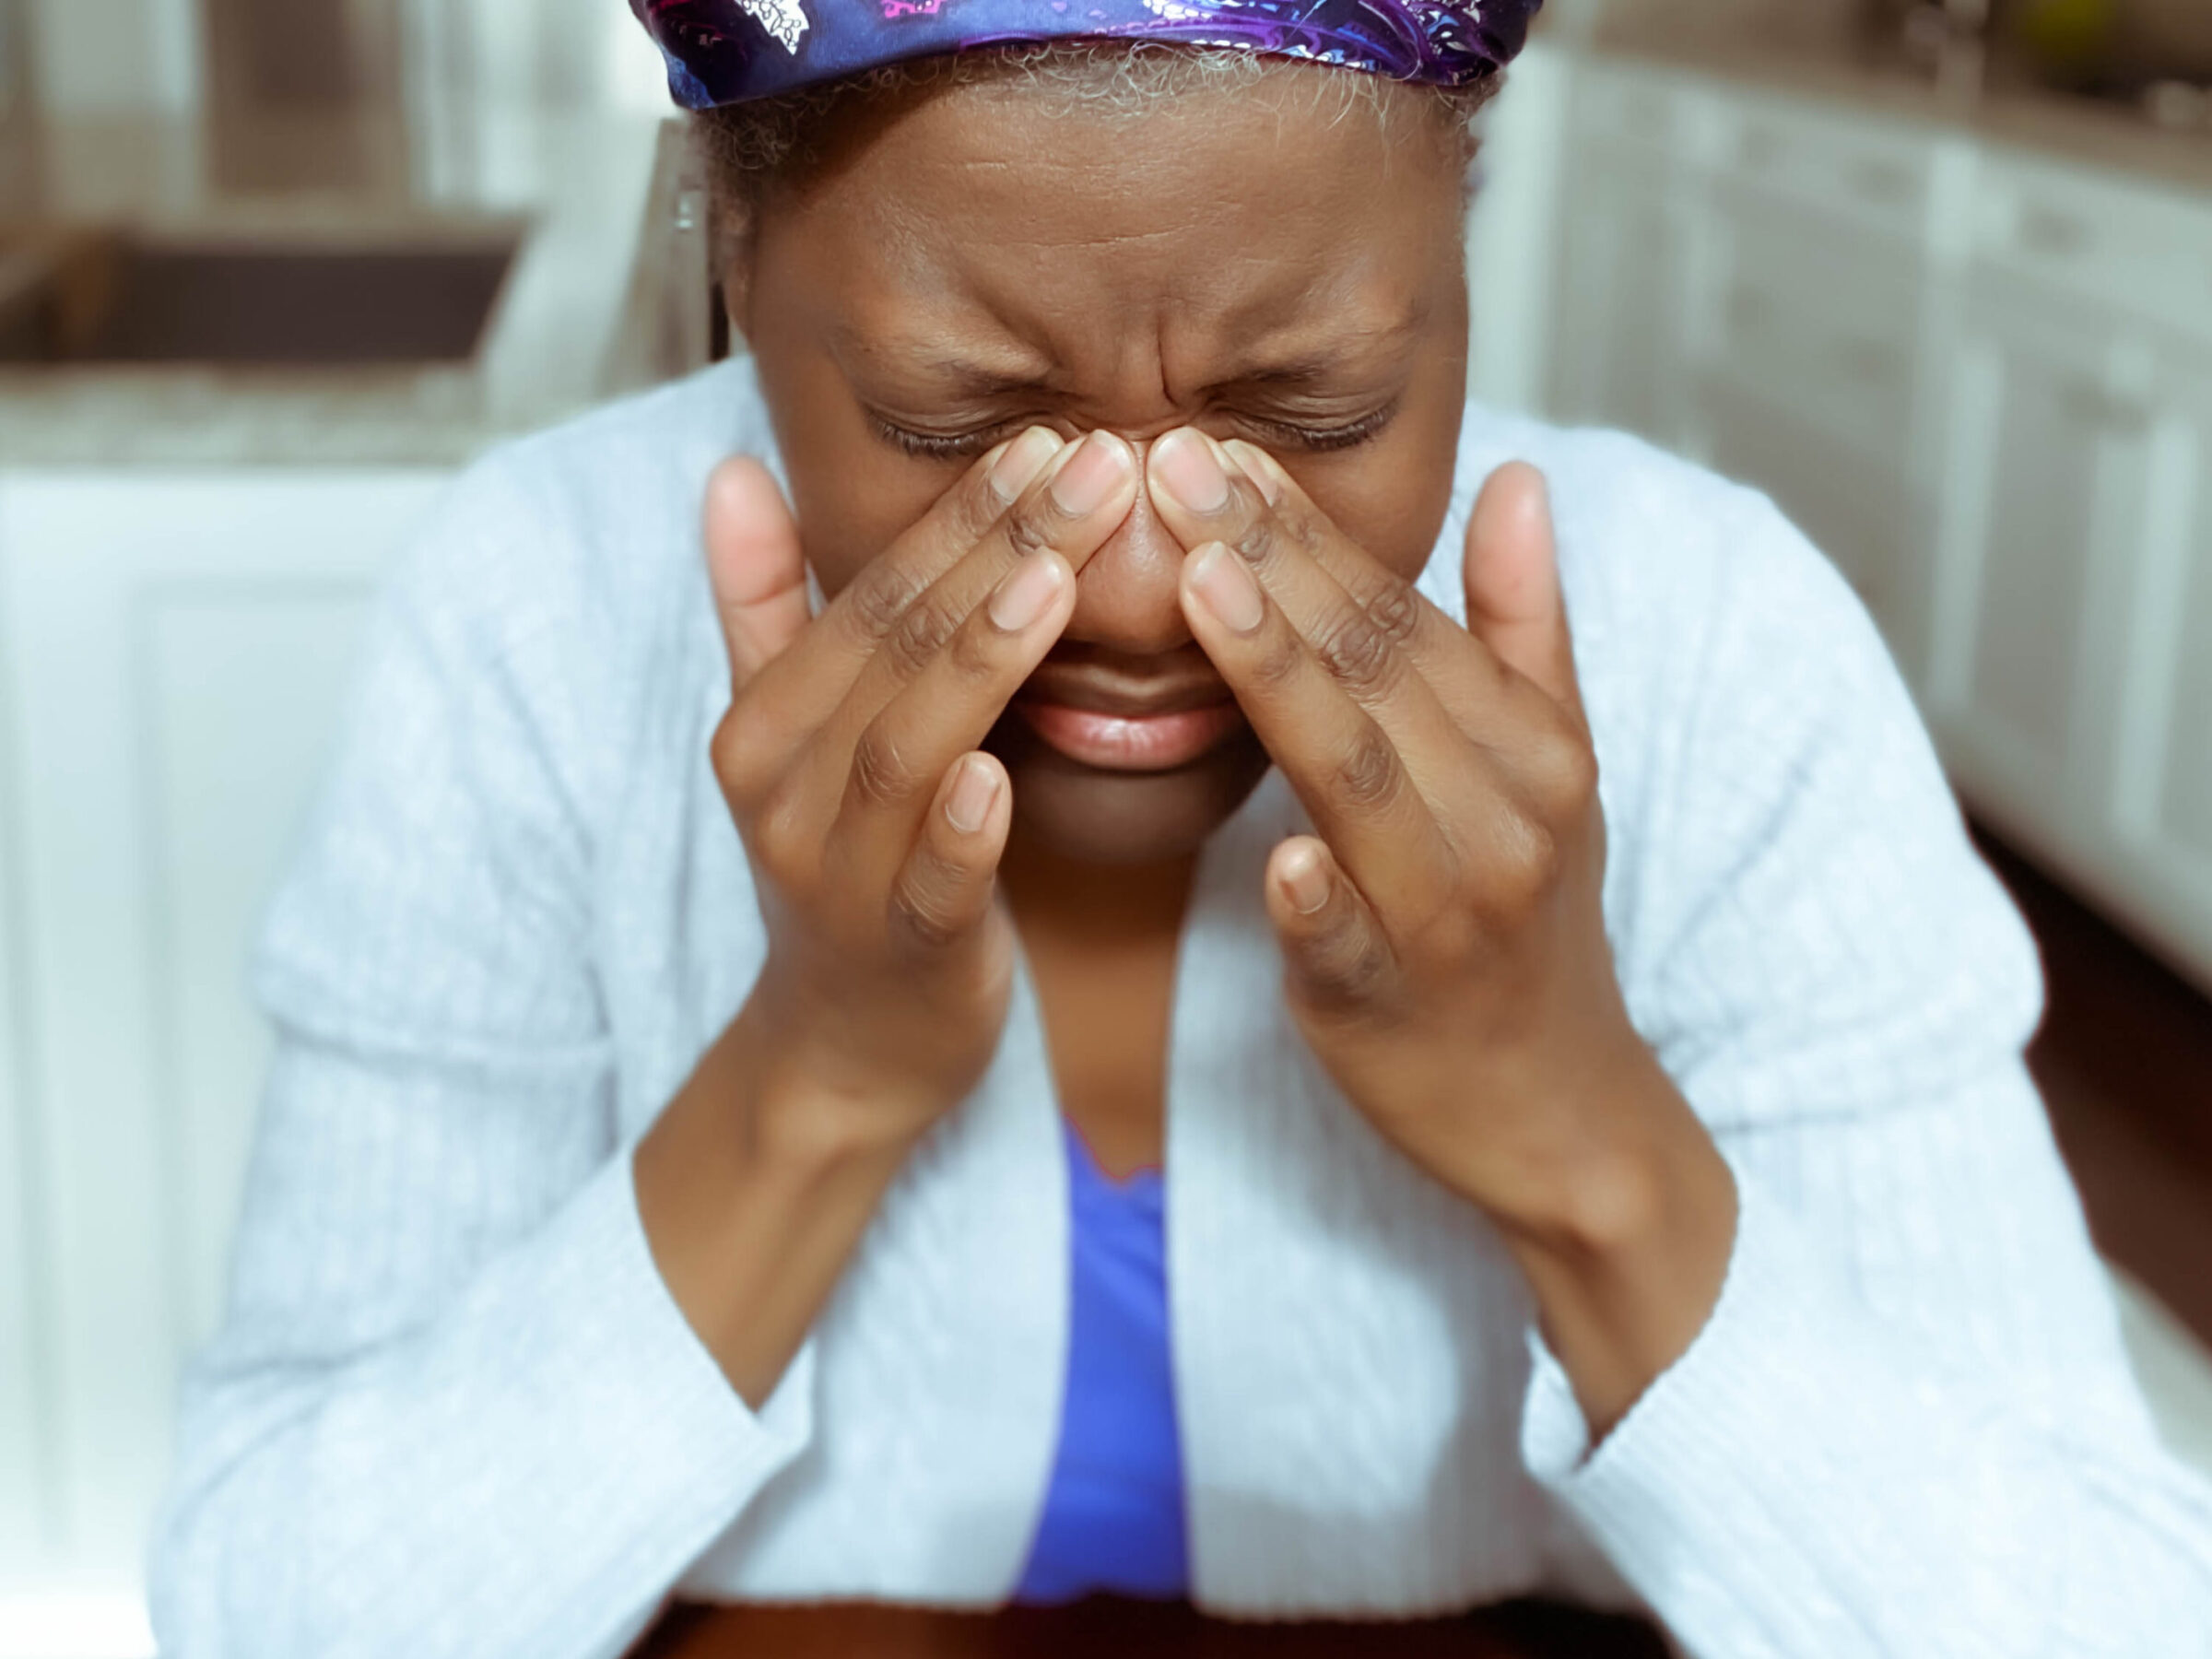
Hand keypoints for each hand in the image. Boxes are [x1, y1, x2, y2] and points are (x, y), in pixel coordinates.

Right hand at [635, 427, 1139, 1404]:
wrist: (846, 1048)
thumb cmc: (847, 868)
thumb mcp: (788, 739)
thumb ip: (765, 608)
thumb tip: (730, 472)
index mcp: (769, 723)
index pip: (870, 595)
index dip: (959, 513)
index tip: (1052, 435)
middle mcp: (786, 788)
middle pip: (896, 650)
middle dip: (996, 550)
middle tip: (1098, 465)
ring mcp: (838, 874)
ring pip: (910, 750)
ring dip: (981, 660)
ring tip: (1058, 577)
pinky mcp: (902, 953)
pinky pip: (930, 886)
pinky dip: (961, 830)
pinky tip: (1004, 776)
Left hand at [1146, 431, 1734, 1430]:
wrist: (1556, 1106)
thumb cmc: (1526, 922)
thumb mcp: (1553, 767)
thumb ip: (1526, 624)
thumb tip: (1519, 477)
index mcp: (1528, 747)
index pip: (1404, 617)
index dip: (1311, 531)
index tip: (1220, 449)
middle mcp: (1503, 815)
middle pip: (1375, 671)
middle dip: (1272, 563)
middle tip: (1174, 465)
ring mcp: (1452, 914)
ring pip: (1357, 780)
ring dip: (1282, 682)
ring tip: (1200, 588)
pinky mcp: (1393, 1004)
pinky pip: (1349, 943)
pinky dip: (1315, 900)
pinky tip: (1270, 857)